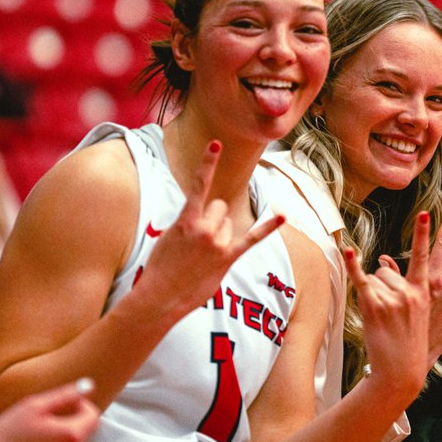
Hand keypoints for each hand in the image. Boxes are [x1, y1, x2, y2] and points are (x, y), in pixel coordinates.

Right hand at [0, 379, 99, 441]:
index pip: (92, 415)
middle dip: (66, 431)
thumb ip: (66, 395)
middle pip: (81, 438)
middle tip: (38, 433)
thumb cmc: (3, 437)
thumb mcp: (32, 407)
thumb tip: (89, 386)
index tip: (62, 409)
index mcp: (71, 436)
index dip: (79, 407)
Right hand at [142, 140, 284, 316]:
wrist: (158, 298)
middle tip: (197, 242)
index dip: (208, 163)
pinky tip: (283, 216)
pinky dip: (268, 227)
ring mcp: (216, 244)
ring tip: (202, 257)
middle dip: (212, 219)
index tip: (217, 143)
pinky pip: (251, 239)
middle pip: (220, 208)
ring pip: (229, 225)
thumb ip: (187, 225)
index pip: (199, 185)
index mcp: (185, 219)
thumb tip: (202, 225)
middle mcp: (204, 228)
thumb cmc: (159, 269)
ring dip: (220, 236)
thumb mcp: (167, 238)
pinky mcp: (226, 259)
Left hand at [344, 213, 432, 397]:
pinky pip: (360, 280)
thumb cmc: (407, 342)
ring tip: (380, 319)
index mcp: (423, 292)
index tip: (428, 212)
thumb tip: (382, 264)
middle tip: (390, 305)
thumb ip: (406, 288)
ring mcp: (392, 298)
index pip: (424, 256)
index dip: (425, 233)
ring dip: (370, 295)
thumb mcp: (416, 313)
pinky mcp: (374, 305)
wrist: (400, 371)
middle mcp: (409, 292)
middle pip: (386, 269)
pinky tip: (348, 250)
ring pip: (372, 279)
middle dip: (381, 283)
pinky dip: (352, 265)